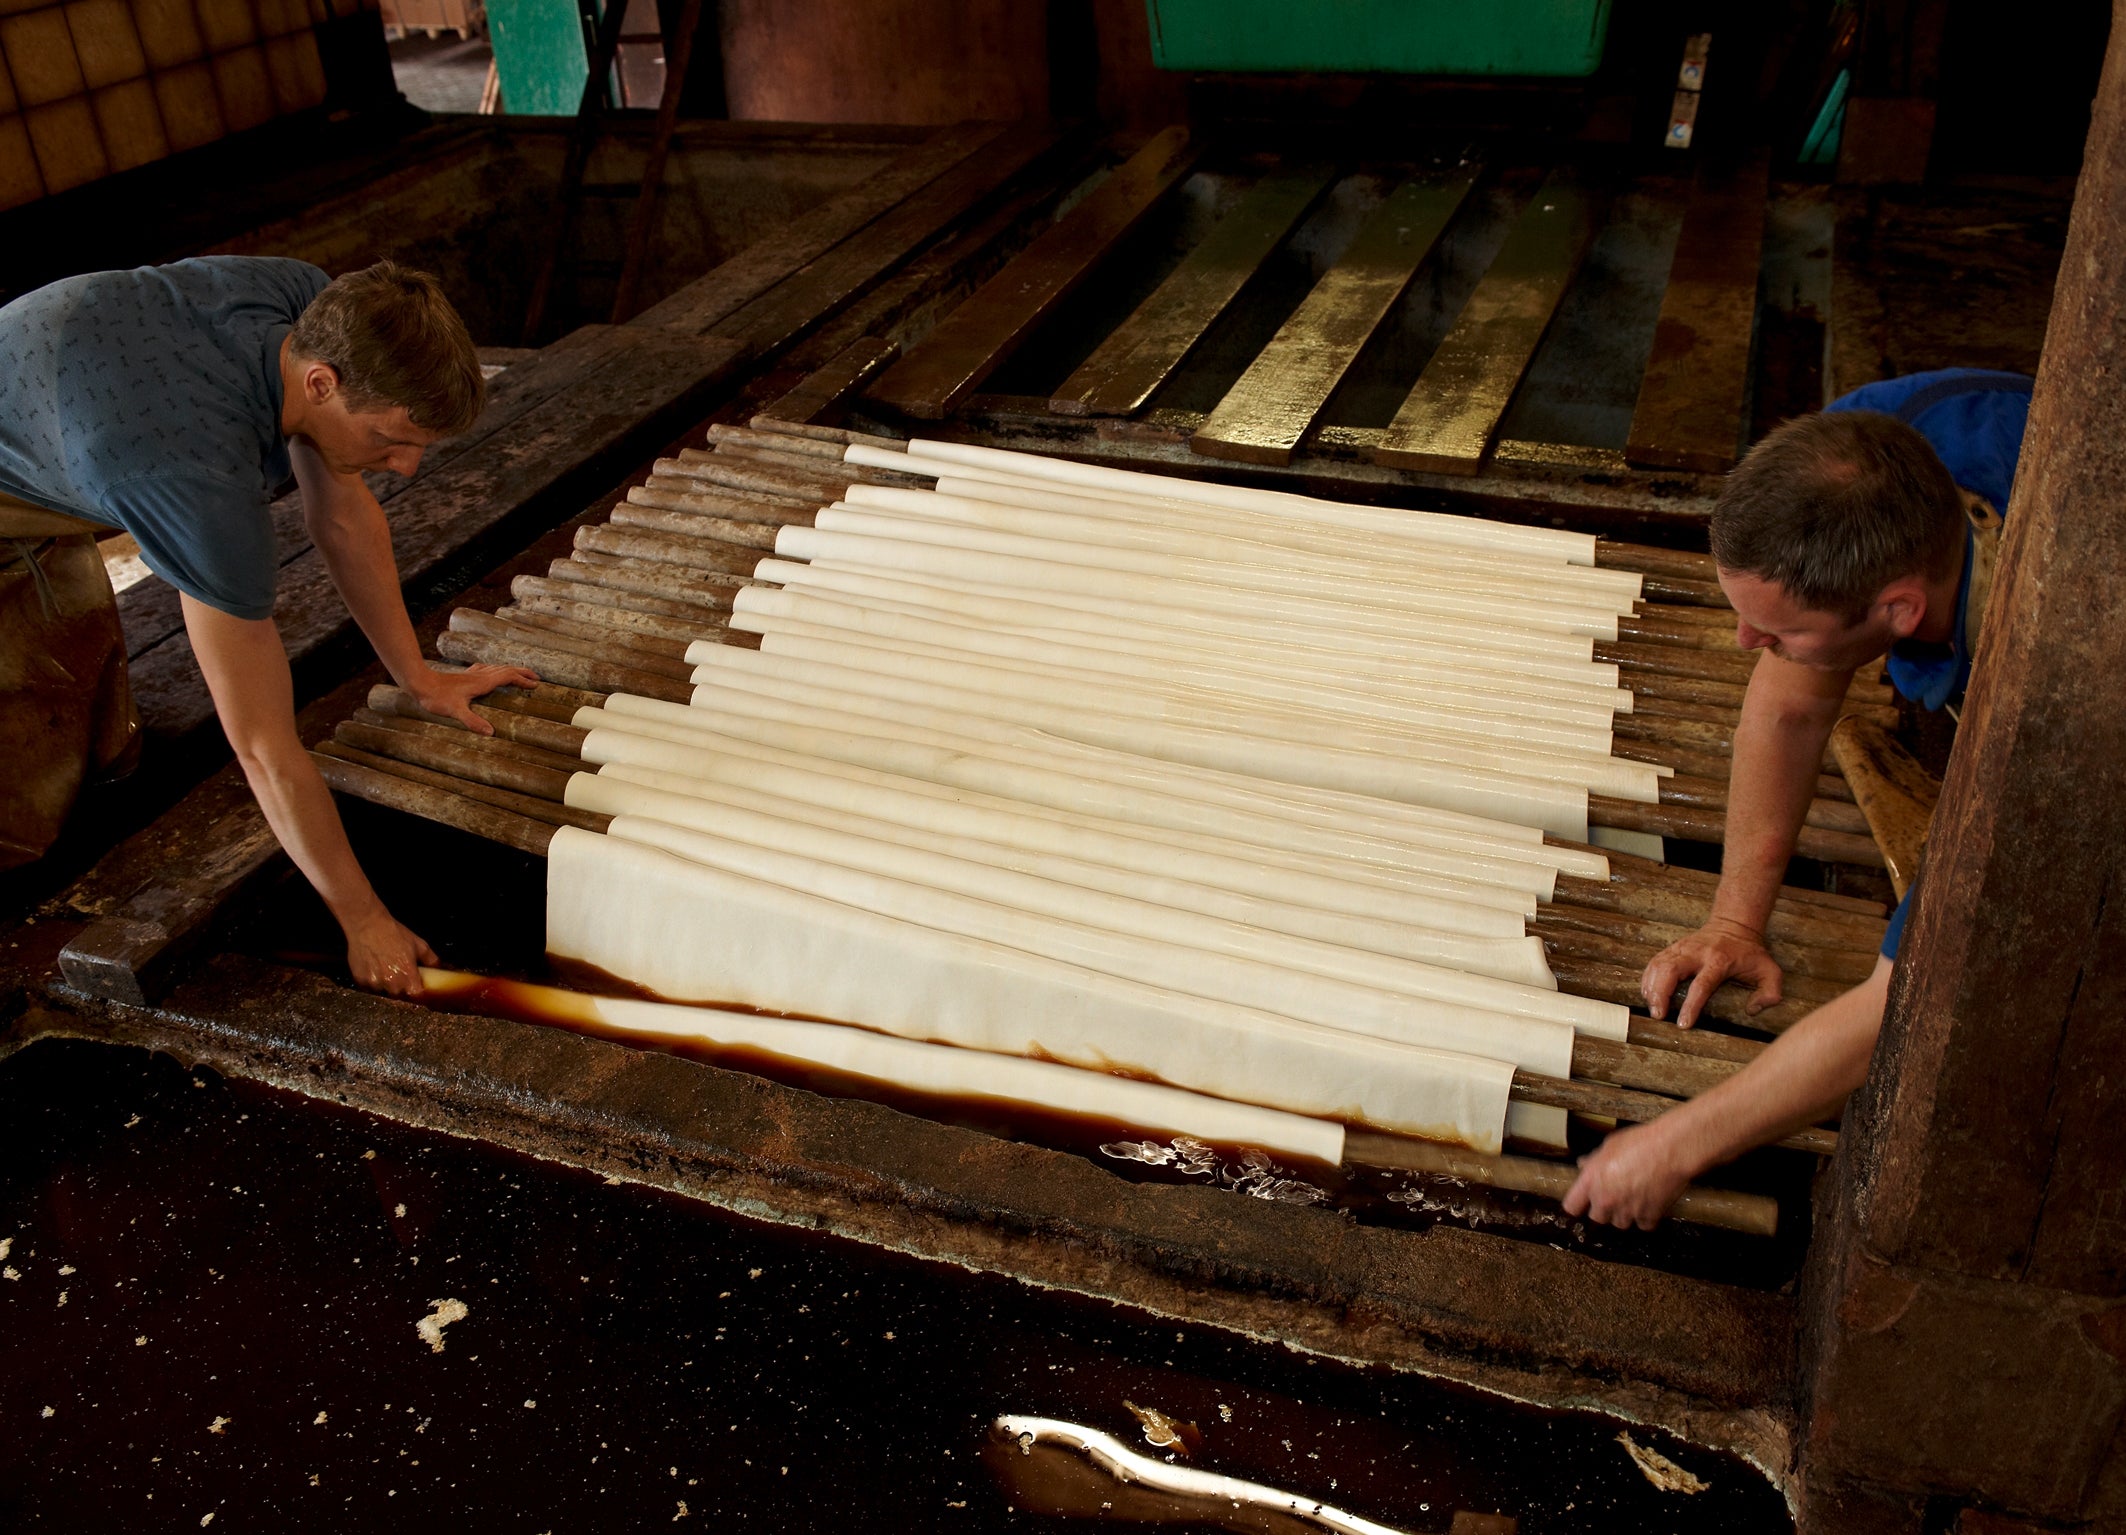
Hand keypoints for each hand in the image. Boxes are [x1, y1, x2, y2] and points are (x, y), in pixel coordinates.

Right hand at [344, 908, 438, 995]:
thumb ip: (432, 961)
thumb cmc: (395, 934)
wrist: (368, 926)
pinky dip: (373, 985)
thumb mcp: (420, 945)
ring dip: (386, 988)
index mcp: (408, 976)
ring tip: (386, 972)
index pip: (416, 998)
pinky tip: (375, 971)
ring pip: (384, 995)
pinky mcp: (361, 981)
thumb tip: (444, 969)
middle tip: (401, 978)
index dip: (418, 996)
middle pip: (400, 998)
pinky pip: (369, 990)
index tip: (417, 990)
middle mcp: (392, 983)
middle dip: (402, 992)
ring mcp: (375, 984)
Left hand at [409, 662, 539, 735]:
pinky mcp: (465, 675)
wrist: (420, 683)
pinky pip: (486, 669)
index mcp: (482, 682)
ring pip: (497, 668)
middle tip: (536, 679)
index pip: (509, 677)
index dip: (523, 680)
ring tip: (520, 676)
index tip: (536, 685)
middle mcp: (480, 675)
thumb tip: (491, 733)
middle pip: (507, 669)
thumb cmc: (437, 697)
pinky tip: (491, 673)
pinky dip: (496, 670)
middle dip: (523, 673)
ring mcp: (473, 674)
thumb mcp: (456, 711)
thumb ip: (473, 721)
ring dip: (511, 671)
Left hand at [1562, 1121, 1693, 1230]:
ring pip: (1620, 1223)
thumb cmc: (1640, 1142)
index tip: (1582, 1203)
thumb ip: (1595, 1160)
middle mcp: (1606, 1199)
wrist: (1671, 1149)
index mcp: (1592, 1180)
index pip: (1571, 1206)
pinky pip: (1643, 1225)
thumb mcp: (1610, 1145)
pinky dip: (1646, 1217)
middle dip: (1604, 1209)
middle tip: (1614, 1196)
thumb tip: (1584, 1165)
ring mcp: (1627, 1210)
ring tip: (1634, 1197)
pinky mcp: (1648, 1216)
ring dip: (1625, 1214)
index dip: (1577, 1205)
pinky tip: (1649, 1203)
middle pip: (1597, 1218)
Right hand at [1640, 916, 1783, 1027]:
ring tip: (1652, 1007)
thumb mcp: (1770, 971)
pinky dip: (1648, 978)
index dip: (1691, 1006)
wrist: (1734, 925)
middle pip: (1671, 970)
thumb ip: (1769, 993)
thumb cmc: (1750, 953)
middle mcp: (1696, 953)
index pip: (1701, 985)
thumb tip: (1752, 1010)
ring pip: (1659, 965)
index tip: (1683, 1024)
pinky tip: (1648, 993)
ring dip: (1651, 987)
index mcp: (1719, 961)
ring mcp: (1682, 948)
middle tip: (1658, 1015)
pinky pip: (1655, 963)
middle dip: (1661, 994)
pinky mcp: (1673, 948)